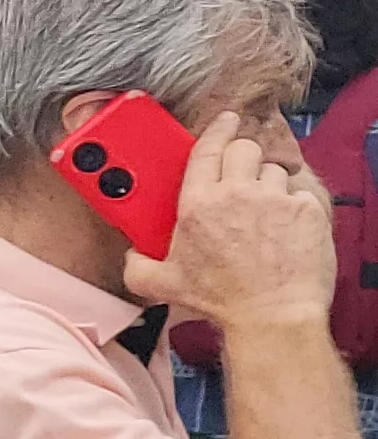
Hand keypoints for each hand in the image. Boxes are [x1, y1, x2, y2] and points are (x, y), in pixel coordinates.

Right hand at [127, 111, 334, 326]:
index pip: (207, 149)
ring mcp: (275, 200)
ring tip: (264, 210)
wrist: (271, 316)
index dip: (216, 130)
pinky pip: (302, 194)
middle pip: (243, 149)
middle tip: (240, 175)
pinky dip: (295, 205)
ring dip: (269, 184)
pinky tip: (287, 227)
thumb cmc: (222, 300)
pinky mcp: (307, 211)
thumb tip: (131, 256)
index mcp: (198, 204)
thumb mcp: (163, 284)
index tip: (223, 122)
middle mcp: (236, 194)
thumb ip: (136, 266)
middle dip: (242, 156)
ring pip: (274, 170)